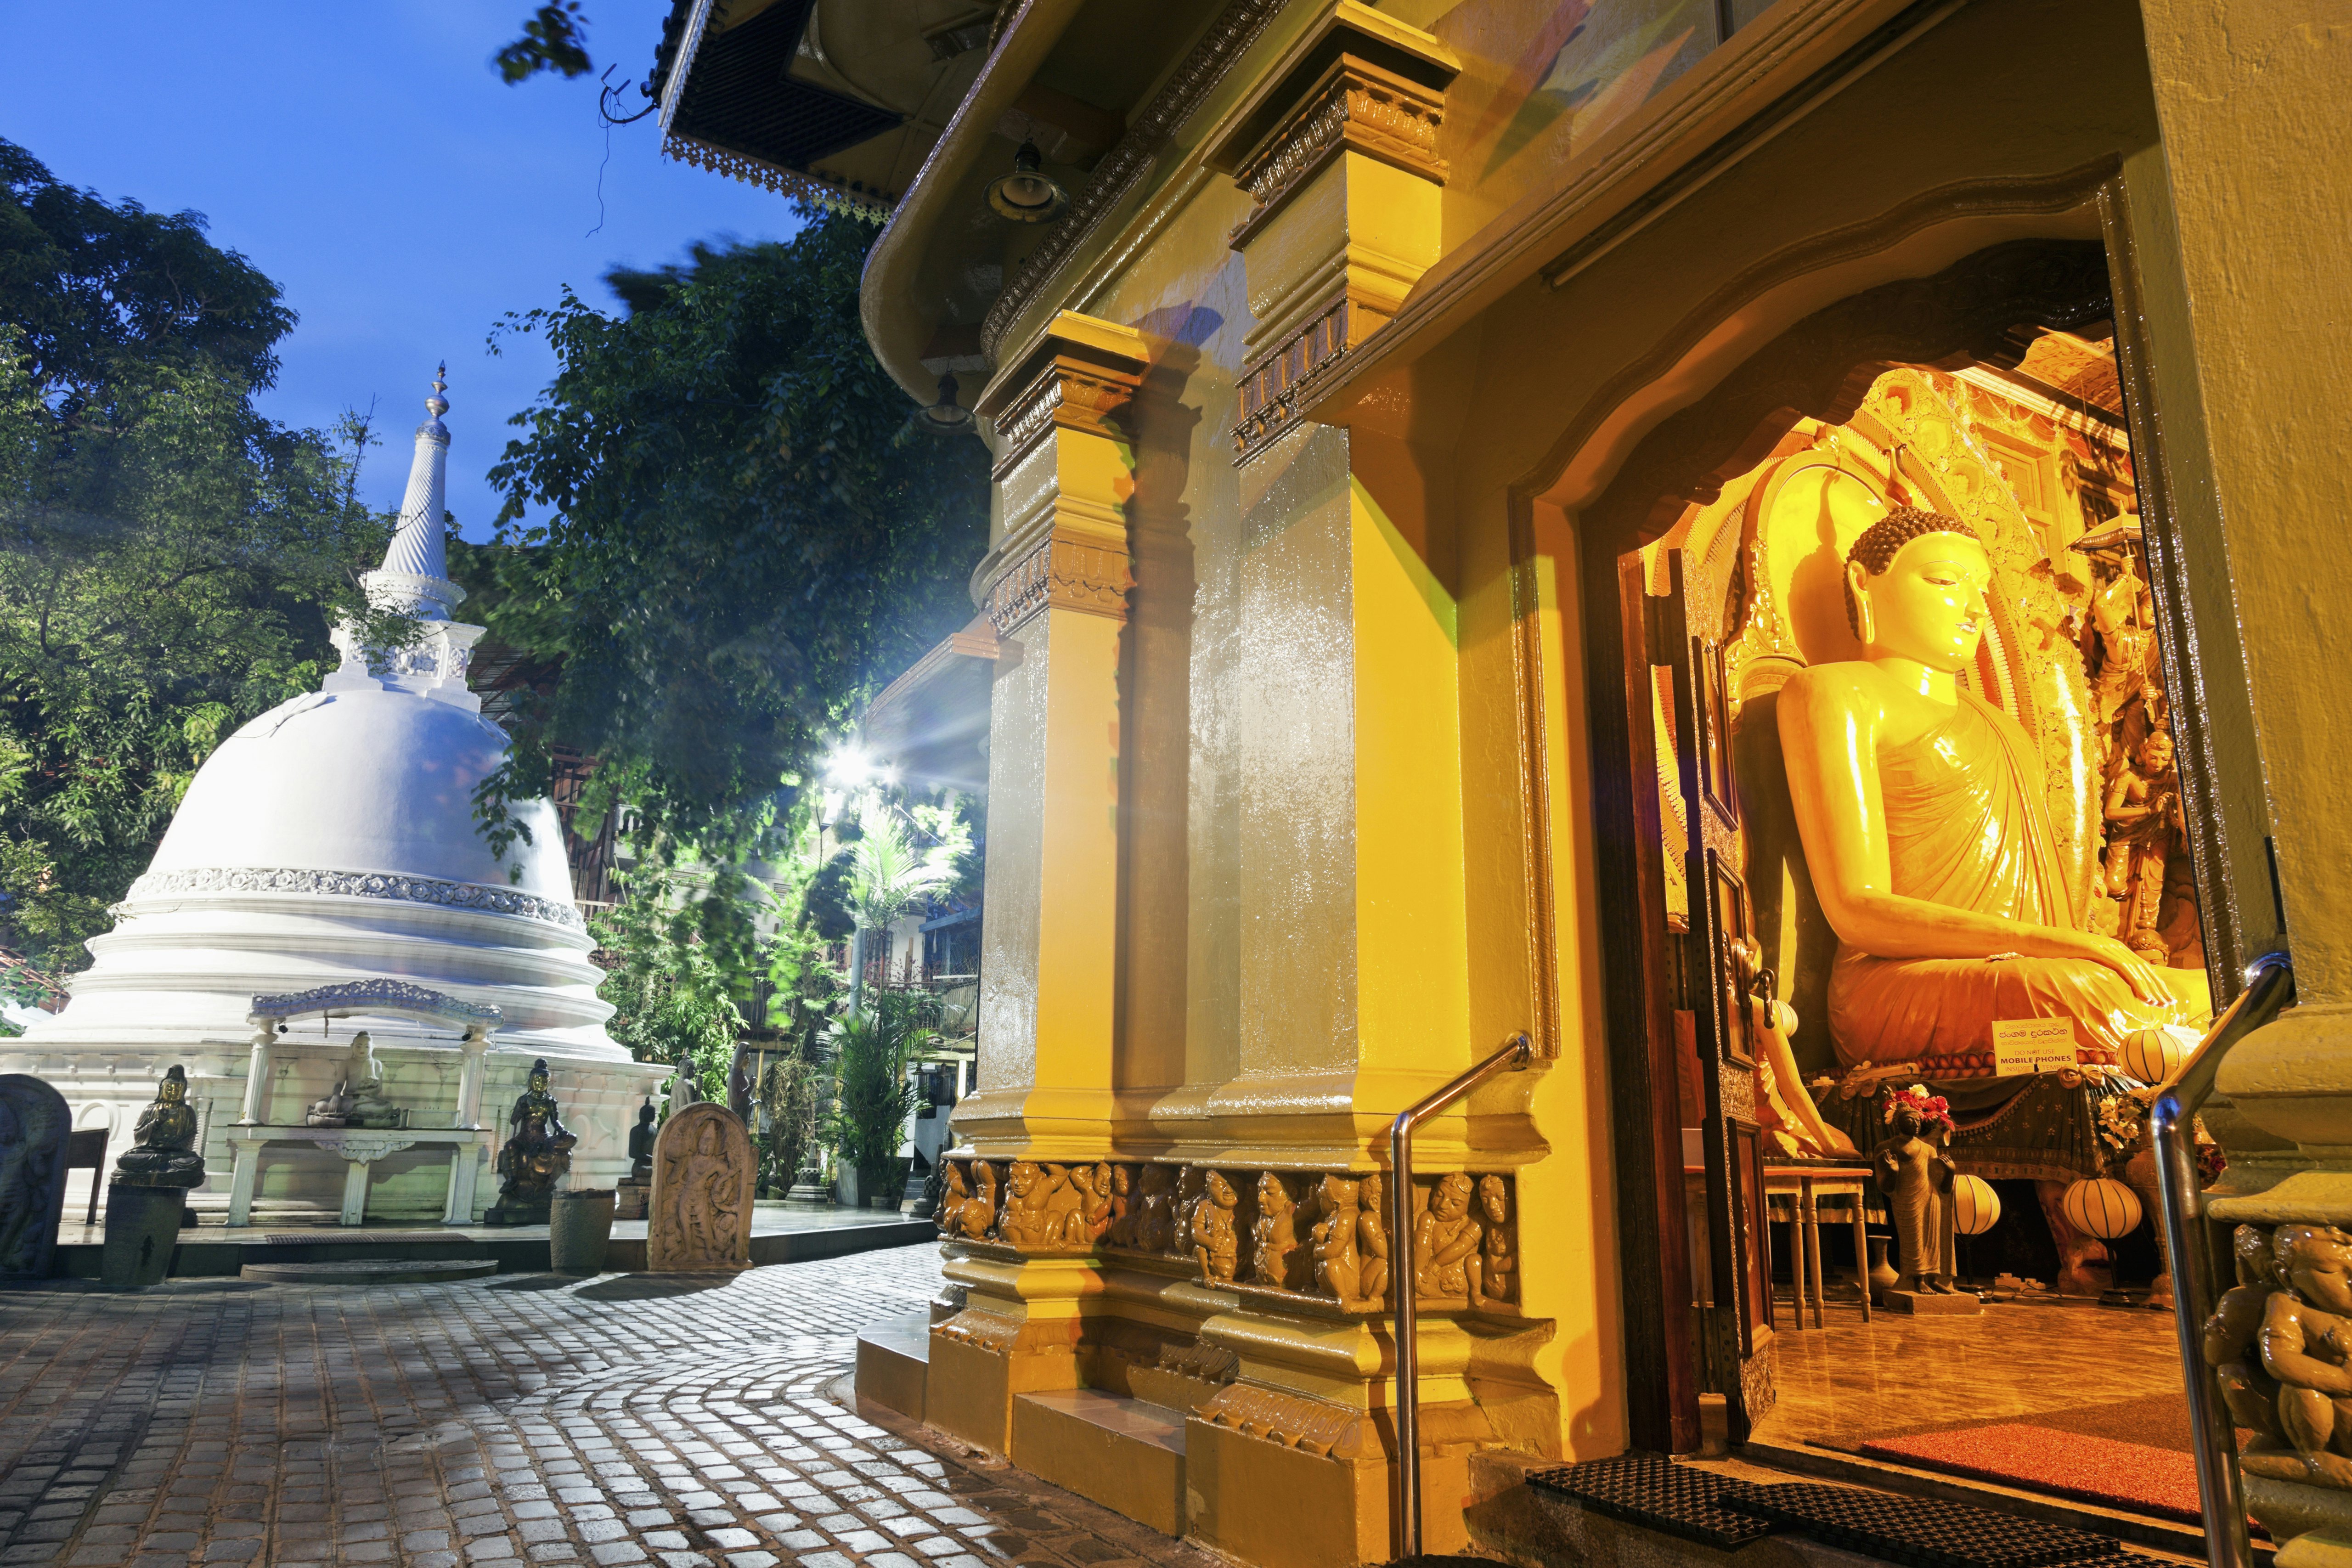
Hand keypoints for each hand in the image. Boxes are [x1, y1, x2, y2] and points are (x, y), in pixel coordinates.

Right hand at [2048, 927, 2171, 1005]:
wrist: (2033, 941)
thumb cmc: (2051, 954)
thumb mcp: (2077, 963)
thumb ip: (2092, 970)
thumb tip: (2098, 986)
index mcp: (2109, 948)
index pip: (2136, 967)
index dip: (2151, 982)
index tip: (2161, 997)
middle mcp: (2112, 946)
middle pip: (2142, 968)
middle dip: (2158, 987)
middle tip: (2170, 1003)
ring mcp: (2106, 947)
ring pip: (2138, 970)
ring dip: (2152, 988)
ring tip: (2162, 1004)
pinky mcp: (2098, 950)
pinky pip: (2124, 969)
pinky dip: (2138, 983)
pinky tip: (2145, 996)